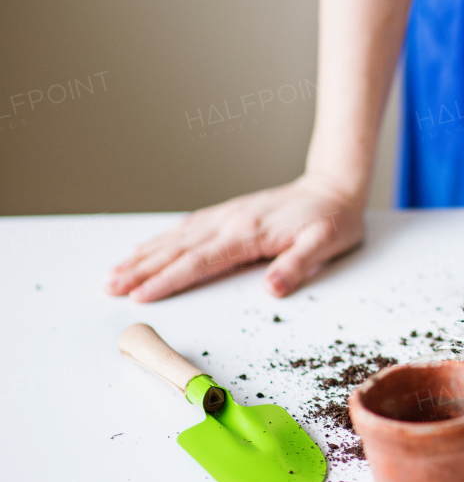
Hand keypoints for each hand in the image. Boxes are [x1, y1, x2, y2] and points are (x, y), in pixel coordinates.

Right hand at [106, 173, 365, 301]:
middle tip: (110, 287)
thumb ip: (298, 265)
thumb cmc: (333, 219)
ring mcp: (228, 215)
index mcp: (251, 234)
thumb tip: (272, 288)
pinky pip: (189, 226)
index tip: (142, 295)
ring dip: (145, 254)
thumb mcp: (326, 245)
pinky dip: (163, 238)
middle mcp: (232, 222)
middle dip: (142, 270)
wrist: (335, 187)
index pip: (201, 261)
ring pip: (177, 237)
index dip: (169, 280)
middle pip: (179, 249)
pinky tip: (147, 247)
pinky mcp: (230, 213)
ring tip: (115, 271)